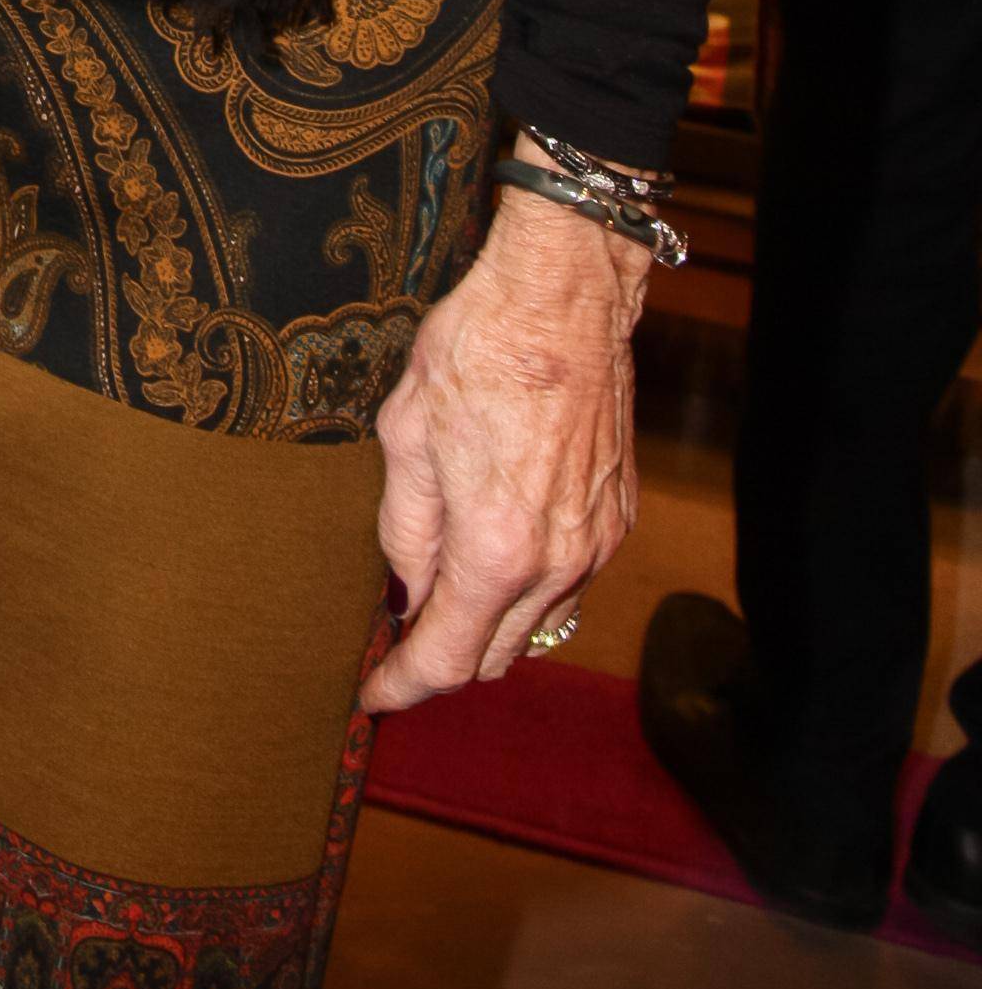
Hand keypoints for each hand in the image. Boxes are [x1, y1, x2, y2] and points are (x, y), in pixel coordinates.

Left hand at [359, 138, 648, 714]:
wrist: (562, 295)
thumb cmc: (476, 349)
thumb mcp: (404, 433)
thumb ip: (405, 528)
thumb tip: (405, 590)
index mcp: (496, 548)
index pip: (448, 658)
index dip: (404, 685)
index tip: (373, 694)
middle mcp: (558, 561)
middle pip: (496, 656)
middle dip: (442, 659)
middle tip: (393, 640)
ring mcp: (597, 542)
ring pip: (536, 625)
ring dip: (487, 625)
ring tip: (437, 592)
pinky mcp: (616, 517)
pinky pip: (568, 584)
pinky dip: (526, 589)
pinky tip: (491, 552)